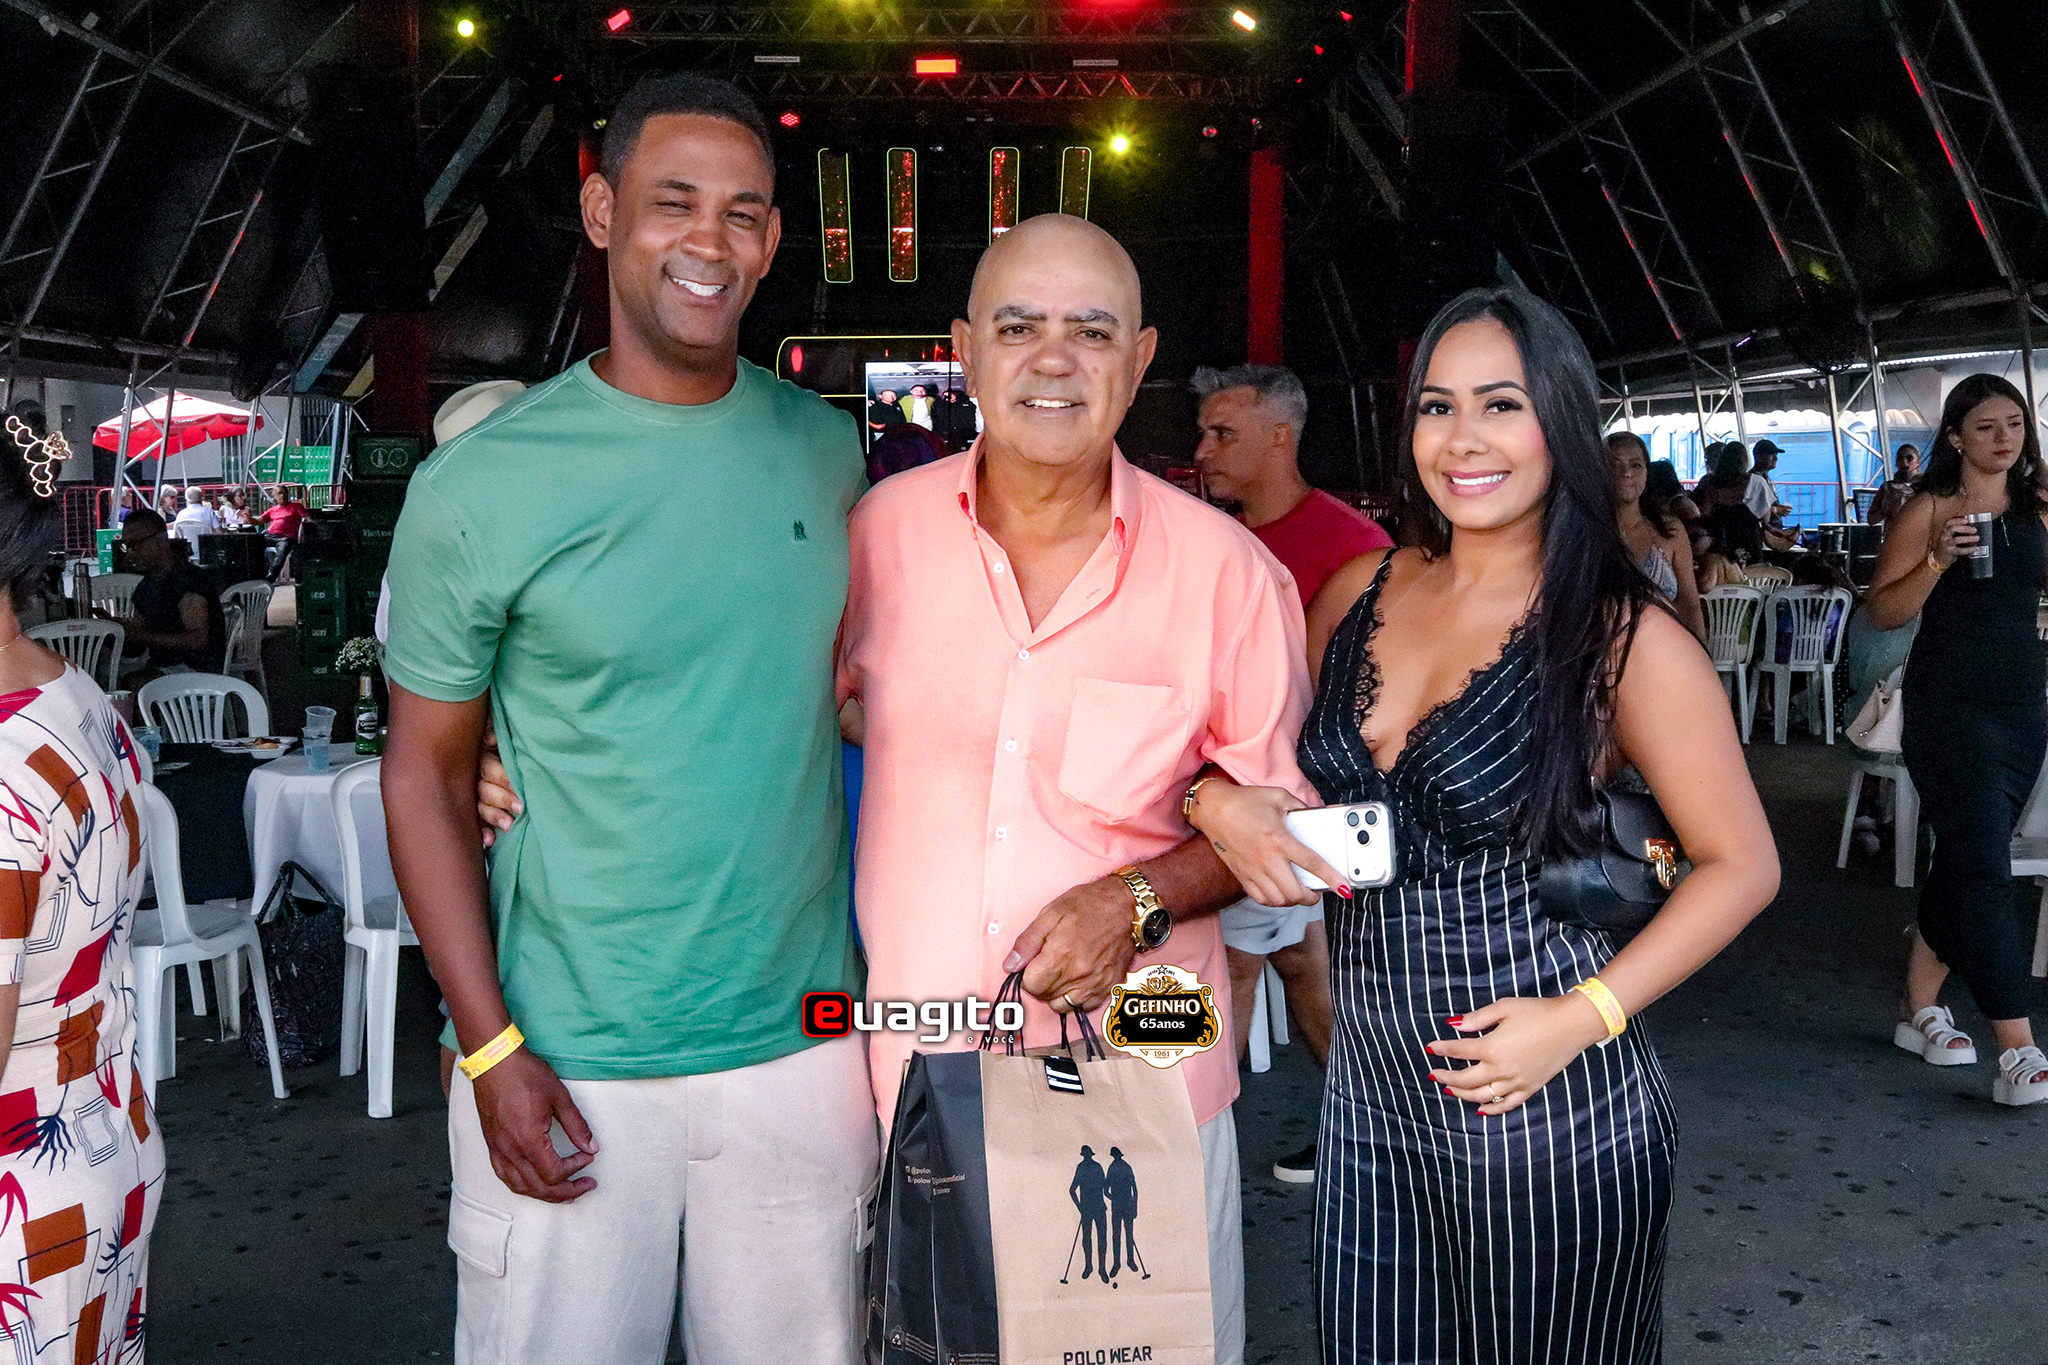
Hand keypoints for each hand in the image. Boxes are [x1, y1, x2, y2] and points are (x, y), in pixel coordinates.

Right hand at [469, 1047, 598, 1201]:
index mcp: (529, 1140)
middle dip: (566, 1192)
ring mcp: (498, 1150)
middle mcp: (511, 1151)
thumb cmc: (525, 1075)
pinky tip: (535, 1182)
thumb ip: (577, 1126)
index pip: (555, 1173)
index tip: (587, 1157)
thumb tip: (591, 1147)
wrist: (494, 1062)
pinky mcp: (491, 1146)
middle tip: (585, 1185)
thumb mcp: (559, 1097)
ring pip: (521, 1187)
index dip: (575, 1170)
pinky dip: (523, 1186)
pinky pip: (505, 1177)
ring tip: (564, 1190)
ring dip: (545, 1193)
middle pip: (539, 1187)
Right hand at [476, 720, 518, 847]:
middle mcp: (473, 776)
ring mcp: (472, 793)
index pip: (489, 770)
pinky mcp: (474, 806)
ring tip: (508, 825)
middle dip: (503, 799)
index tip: (518, 786)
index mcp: (478, 757)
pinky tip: (489, 841)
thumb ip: (491, 730)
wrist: (481, 741)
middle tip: (521, 808)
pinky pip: (475, 820)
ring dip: (493, 817)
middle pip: (485, 790)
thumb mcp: (491, 726)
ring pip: (480, 807)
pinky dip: (482, 831)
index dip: (503, 778)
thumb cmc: (494, 735)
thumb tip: (491, 737)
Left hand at [1003, 877, 1138, 1010]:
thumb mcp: (1051, 913)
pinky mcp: (1109, 986)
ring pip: (1063, 1006)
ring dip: (1057, 993)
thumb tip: (1011, 965)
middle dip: (1041, 982)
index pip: (1030, 985)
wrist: (1128, 906)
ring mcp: (1095, 983)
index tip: (1033, 964)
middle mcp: (1078, 974)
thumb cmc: (1090, 905)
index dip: (1027, 975)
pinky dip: (1077, 997)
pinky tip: (1077, 979)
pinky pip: (1085, 1006)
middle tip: (1047, 963)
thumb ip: (1028, 942)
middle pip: (1045, 996)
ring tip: (1061, 972)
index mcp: (1060, 955)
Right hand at [1186, 780, 1345, 908]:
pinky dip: (1274, 901)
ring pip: (1278, 900)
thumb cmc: (1245, 801)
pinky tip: (1280, 892)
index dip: (1331, 878)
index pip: (1312, 863)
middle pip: (1295, 892)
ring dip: (1293, 900)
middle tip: (1317, 891)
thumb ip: (1301, 807)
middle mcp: (1266, 858)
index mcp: (1279, 839)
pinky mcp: (1241, 875)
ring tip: (1299, 892)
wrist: (1213, 808)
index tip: (1344, 888)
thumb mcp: (1278, 797)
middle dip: (1311, 897)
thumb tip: (1318, 816)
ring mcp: (1252, 870)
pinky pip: (1261, 898)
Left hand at [1424, 993, 1609, 1115]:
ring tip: (1450, 1089)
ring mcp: (1516, 1081)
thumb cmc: (1537, 1012)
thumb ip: (1477, 1018)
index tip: (1431, 1047)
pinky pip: (1507, 1104)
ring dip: (1462, 1094)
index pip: (1458, 1051)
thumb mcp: (1504, 1008)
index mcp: (1492, 1048)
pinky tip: (1480, 1109)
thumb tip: (1454, 1025)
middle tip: (1434, 1073)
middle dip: (1445, 1077)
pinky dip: (1491, 1109)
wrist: (1572, 1024)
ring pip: (1482, 1096)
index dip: (1441, 1049)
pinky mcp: (1530, 1088)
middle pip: (1465, 1080)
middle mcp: (1501, 1069)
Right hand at [1930, 515, 1978, 567]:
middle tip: (1974, 530)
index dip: (1957, 520)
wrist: (1941, 556)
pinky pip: (1959, 550)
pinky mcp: (1950, 552)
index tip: (1966, 520)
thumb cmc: (1949, 541)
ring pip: (1956, 540)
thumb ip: (1958, 525)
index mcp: (1945, 529)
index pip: (1949, 522)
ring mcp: (1946, 544)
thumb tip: (1965, 516)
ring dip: (1968, 538)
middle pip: (1952, 529)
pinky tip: (1975, 548)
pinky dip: (1969, 549)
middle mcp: (1944, 536)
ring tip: (1976, 538)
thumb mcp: (1951, 532)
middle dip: (1965, 528)